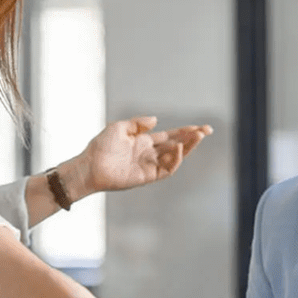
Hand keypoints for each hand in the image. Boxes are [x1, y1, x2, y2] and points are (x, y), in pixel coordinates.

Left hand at [69, 117, 211, 195]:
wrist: (90, 166)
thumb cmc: (100, 147)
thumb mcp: (119, 127)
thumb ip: (138, 124)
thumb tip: (156, 120)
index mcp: (144, 142)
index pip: (170, 135)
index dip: (185, 131)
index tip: (200, 127)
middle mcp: (149, 154)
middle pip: (177, 145)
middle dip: (192, 138)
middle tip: (207, 130)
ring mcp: (149, 166)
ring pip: (175, 157)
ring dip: (187, 147)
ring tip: (197, 136)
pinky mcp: (147, 177)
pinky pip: (166, 168)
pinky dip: (175, 159)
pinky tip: (178, 147)